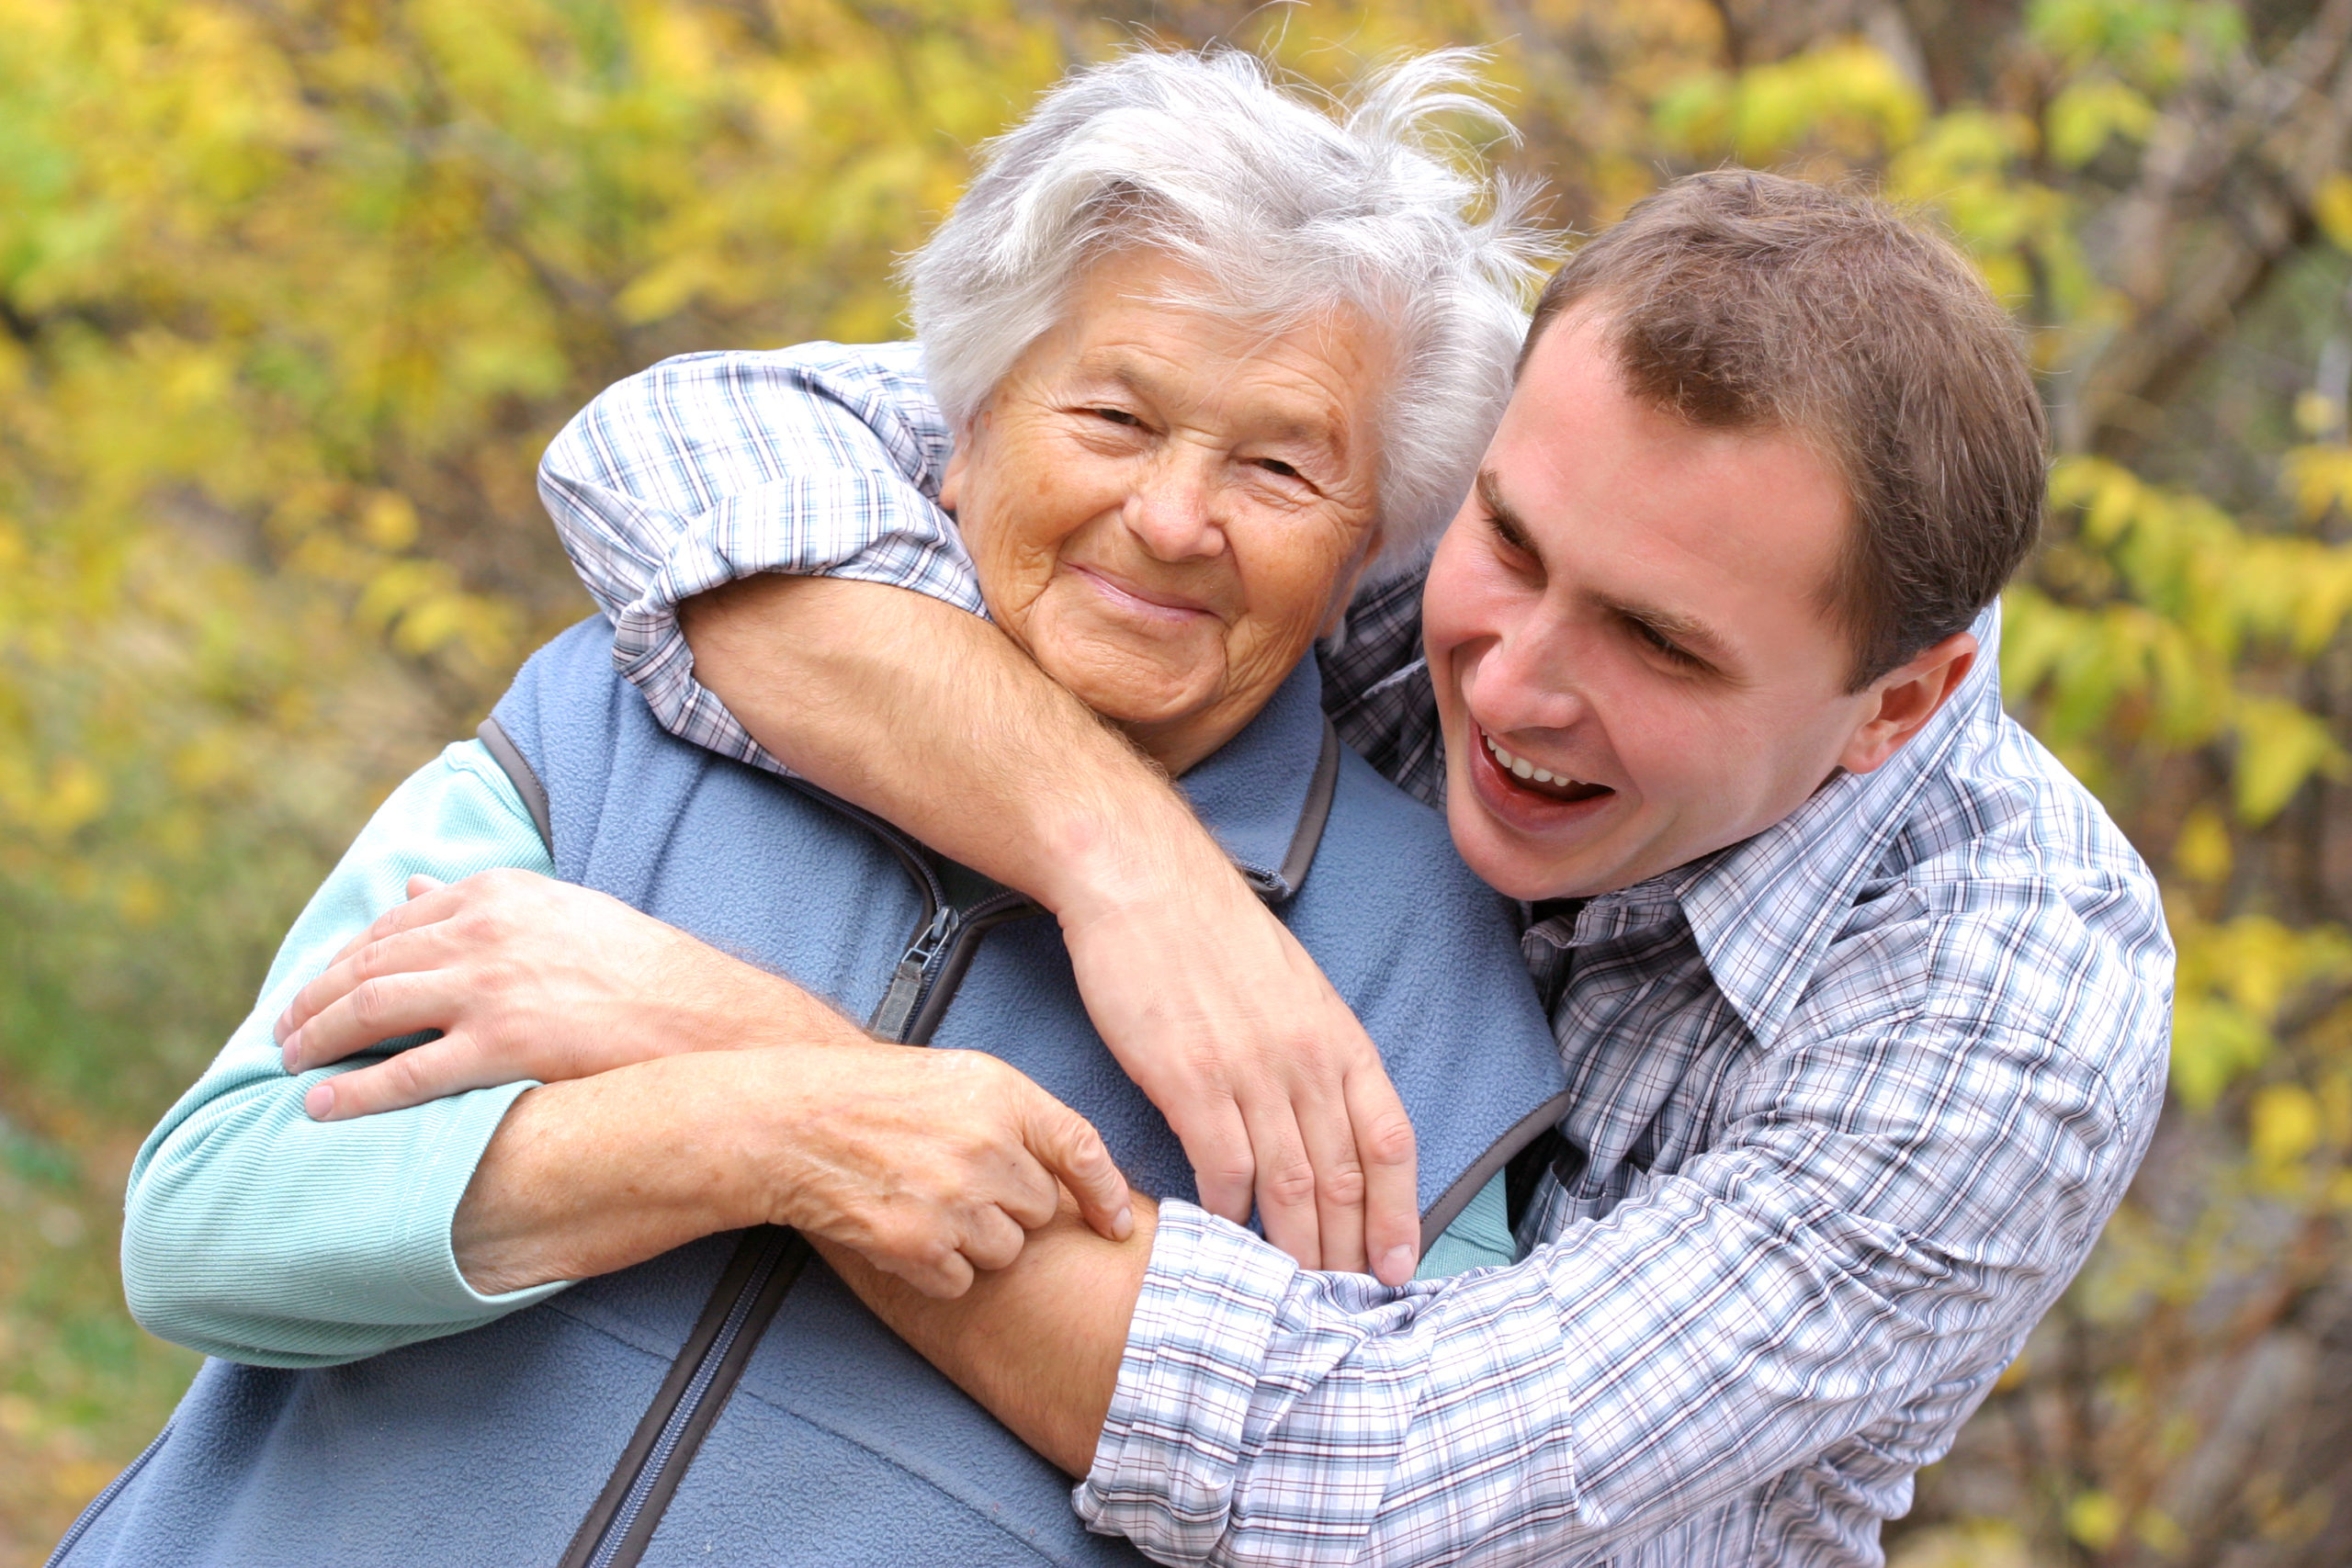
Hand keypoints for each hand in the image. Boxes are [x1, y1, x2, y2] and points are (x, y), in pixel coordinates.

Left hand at [276, 869, 805, 1119]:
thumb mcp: (559, 913)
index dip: (343, 961)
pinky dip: (353, 1092)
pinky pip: (404, 1073)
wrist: (706, 1020)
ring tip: (290, 1065)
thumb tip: (406, 886)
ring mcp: (488, 988)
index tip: (317, 989)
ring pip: (369, 1013)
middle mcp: (483, 931)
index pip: (391, 924)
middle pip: (366, 966)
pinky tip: (322, 1108)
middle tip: (283, 1034)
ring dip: (316, 1041)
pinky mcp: (500, 1046)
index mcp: (497, 893)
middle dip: (312, 1002)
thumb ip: (482, 903)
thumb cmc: (642, 971)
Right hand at [739, 1044, 1134, 1295]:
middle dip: (1010, 1207)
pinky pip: (961, 1280)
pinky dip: (938, 1269)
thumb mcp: (958, 1077)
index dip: (1107, 1193)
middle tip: (959, 1183)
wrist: (791, 1123)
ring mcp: (954, 1199)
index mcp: (1002, 1095)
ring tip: (927, 1202)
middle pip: (1040, 1210)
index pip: (1082, 1149)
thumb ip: (1018, 1117)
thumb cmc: (874, 1094)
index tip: (1117, 1225)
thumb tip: (1068, 1173)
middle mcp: (986, 1147)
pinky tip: (905, 1230)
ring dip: (976, 1242)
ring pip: (1005, 1252)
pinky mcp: (918, 1244)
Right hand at [1055, 844, 1420, 1284]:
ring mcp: (1251, 1071)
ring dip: (1292, 1251)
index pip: (1390, 1142)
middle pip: (1343, 1180)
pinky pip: (1223, 1170)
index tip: (1395, 1268)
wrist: (1142, 880)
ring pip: (1290, 1188)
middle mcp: (1307, 1060)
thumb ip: (1313, 1053)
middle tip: (1341, 1309)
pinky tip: (1222, 1240)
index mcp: (1339, 1037)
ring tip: (1288, 1296)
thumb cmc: (1209, 933)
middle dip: (1346, 1254)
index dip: (1400, 1214)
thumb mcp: (1291, 987)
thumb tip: (1324, 1118)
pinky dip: (1227, 1215)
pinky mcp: (1190, 1079)